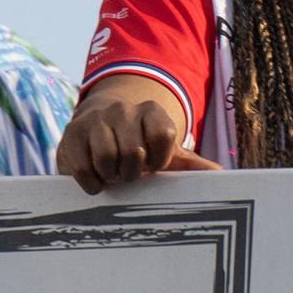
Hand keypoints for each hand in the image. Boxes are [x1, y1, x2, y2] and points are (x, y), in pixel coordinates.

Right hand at [57, 88, 206, 193]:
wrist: (96, 126)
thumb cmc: (137, 145)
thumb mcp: (164, 153)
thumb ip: (190, 164)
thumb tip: (221, 174)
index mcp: (151, 111)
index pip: (163, 134)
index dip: (159, 158)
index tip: (153, 164)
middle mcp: (122, 110)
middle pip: (133, 151)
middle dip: (132, 172)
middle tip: (129, 173)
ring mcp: (95, 119)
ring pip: (106, 157)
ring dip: (111, 175)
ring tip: (113, 174)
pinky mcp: (71, 134)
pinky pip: (83, 167)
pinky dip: (92, 182)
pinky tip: (96, 181)